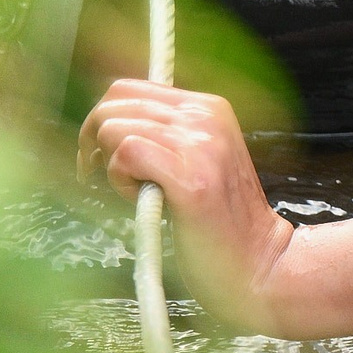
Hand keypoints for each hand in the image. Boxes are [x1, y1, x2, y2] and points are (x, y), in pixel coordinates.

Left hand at [80, 79, 295, 330]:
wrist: (258, 265)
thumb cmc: (219, 225)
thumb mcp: (196, 162)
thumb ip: (162, 136)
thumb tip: (106, 119)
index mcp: (209, 108)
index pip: (130, 87)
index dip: (103, 118)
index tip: (97, 151)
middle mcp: (206, 118)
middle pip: (117, 102)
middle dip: (93, 139)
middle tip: (96, 175)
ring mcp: (201, 146)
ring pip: (116, 127)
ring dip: (110, 165)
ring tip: (133, 193)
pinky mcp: (191, 181)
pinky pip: (126, 155)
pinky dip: (119, 180)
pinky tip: (140, 199)